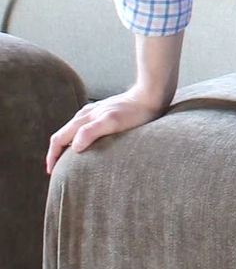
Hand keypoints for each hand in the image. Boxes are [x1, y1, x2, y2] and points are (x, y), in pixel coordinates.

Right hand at [45, 88, 166, 174]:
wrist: (151, 96)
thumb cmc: (134, 112)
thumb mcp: (112, 122)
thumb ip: (91, 132)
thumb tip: (73, 147)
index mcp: (83, 118)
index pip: (59, 139)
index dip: (52, 156)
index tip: (52, 172)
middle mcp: (86, 114)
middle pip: (63, 135)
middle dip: (56, 152)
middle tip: (56, 170)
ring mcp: (95, 112)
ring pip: (73, 131)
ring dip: (67, 145)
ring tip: (69, 161)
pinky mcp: (106, 113)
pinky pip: (85, 128)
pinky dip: (79, 139)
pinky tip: (89, 146)